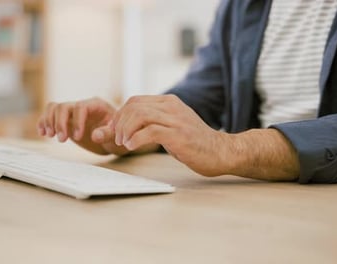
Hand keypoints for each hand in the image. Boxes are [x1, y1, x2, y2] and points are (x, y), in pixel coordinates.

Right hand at [37, 97, 128, 154]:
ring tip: (50, 135)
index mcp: (96, 105)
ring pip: (54, 108)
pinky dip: (44, 122)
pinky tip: (42, 133)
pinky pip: (50, 115)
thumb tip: (94, 135)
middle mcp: (82, 106)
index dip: (77, 121)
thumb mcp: (116, 135)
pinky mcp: (65, 121)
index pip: (81, 107)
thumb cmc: (117, 134)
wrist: (113, 137)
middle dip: (60, 123)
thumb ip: (107, 133)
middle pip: (64, 106)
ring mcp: (72, 113)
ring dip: (49, 121)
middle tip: (62, 140)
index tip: (78, 137)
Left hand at [111, 94, 299, 179]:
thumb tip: (127, 126)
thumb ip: (153, 122)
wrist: (221, 152)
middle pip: (134, 106)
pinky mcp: (178, 135)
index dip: (120, 115)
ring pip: (139, 116)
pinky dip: (135, 139)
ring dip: (125, 130)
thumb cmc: (195, 142)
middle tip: (118, 139)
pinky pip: (149, 131)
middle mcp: (171, 107)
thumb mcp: (172, 126)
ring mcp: (175, 120)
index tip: (115, 130)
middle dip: (119, 123)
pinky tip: (132, 147)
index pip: (135, 100)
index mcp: (169, 102)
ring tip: (124, 143)